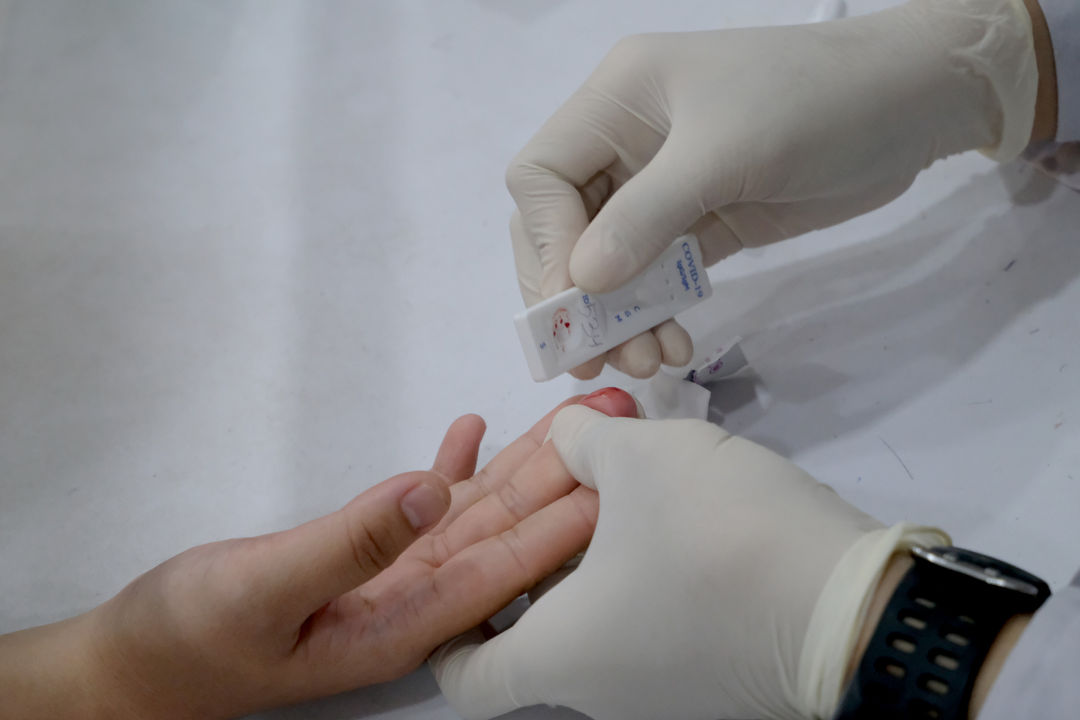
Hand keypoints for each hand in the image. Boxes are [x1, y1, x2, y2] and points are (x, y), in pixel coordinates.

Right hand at [0, 389, 637, 719]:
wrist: (136, 662)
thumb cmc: (189, 638)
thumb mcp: (263, 588)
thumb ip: (351, 542)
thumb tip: (428, 489)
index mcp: (401, 626)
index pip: (502, 569)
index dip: (560, 522)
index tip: (613, 476)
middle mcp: (411, 603)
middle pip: (503, 533)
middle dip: (561, 477)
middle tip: (615, 420)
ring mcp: (389, 576)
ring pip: (473, 513)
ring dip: (520, 465)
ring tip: (569, 418)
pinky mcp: (362, 556)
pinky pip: (421, 506)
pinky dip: (450, 468)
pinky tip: (471, 432)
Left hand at [433, 407, 945, 719]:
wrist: (854, 604)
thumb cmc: (715, 535)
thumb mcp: (638, 457)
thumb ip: (579, 441)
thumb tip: (565, 439)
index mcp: (559, 655)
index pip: (465, 675)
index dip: (449, 627)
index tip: (460, 573)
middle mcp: (601, 690)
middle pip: (535, 630)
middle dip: (533, 554)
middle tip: (543, 488)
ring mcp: (661, 690)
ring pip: (597, 618)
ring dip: (593, 551)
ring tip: (608, 479)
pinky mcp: (712, 676)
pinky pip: (647, 621)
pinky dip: (637, 570)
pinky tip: (661, 509)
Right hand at [509, 0, 1037, 378]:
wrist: (913, 106)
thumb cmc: (816, 105)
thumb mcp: (724, 153)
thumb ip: (646, 217)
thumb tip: (578, 286)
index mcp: (617, 98)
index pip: (542, 175)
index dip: (547, 242)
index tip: (576, 302)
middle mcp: (627, 141)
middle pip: (564, 225)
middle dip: (575, 292)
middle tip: (593, 357)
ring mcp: (663, 185)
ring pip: (608, 259)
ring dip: (617, 315)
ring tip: (644, 362)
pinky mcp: (702, 221)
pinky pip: (655, 274)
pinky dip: (654, 313)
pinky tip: (671, 346)